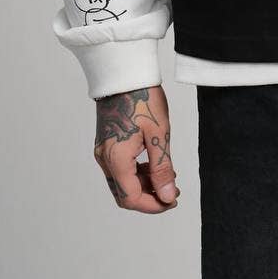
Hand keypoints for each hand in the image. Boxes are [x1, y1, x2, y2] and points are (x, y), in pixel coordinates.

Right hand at [93, 85, 179, 212]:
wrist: (125, 73)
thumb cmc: (143, 98)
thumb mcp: (159, 134)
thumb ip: (163, 169)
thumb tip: (168, 196)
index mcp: (116, 159)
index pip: (131, 198)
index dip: (153, 206)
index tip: (173, 201)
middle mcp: (105, 158)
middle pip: (124, 193)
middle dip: (149, 197)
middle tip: (173, 191)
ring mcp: (104, 150)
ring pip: (122, 182)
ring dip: (144, 185)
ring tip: (169, 177)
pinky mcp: (107, 143)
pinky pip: (120, 168)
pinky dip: (137, 172)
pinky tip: (154, 165)